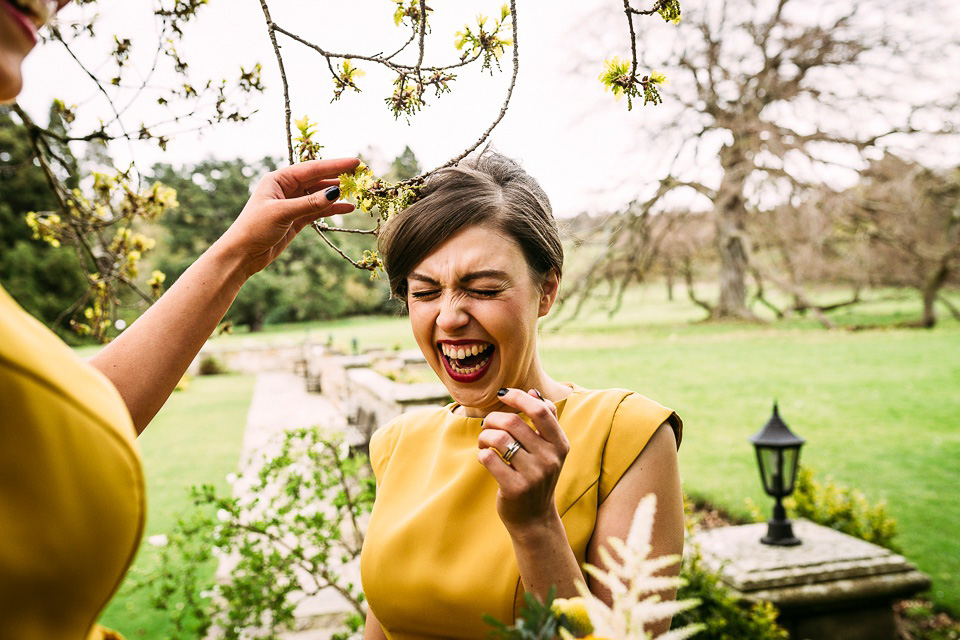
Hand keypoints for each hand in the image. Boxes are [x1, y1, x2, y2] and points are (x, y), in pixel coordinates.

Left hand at [216, 158, 360, 278]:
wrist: (243, 254)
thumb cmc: (255, 228)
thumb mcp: (283, 212)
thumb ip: (310, 203)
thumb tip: (336, 192)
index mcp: (278, 179)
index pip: (312, 168)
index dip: (334, 165)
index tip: (355, 162)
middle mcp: (286, 188)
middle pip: (318, 179)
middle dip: (338, 176)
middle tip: (361, 174)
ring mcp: (292, 203)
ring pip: (320, 194)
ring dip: (337, 193)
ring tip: (357, 191)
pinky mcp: (296, 218)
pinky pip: (319, 210)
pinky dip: (332, 209)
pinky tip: (348, 207)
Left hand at [478, 388, 570, 534]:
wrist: (534, 518)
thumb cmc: (537, 475)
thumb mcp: (550, 449)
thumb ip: (546, 420)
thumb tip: (533, 392)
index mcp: (560, 445)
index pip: (541, 411)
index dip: (519, 397)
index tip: (502, 394)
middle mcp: (550, 459)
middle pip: (513, 422)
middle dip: (493, 419)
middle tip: (487, 425)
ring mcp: (533, 475)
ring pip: (498, 439)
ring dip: (484, 436)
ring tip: (484, 442)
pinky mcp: (515, 489)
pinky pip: (489, 458)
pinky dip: (482, 454)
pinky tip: (485, 457)